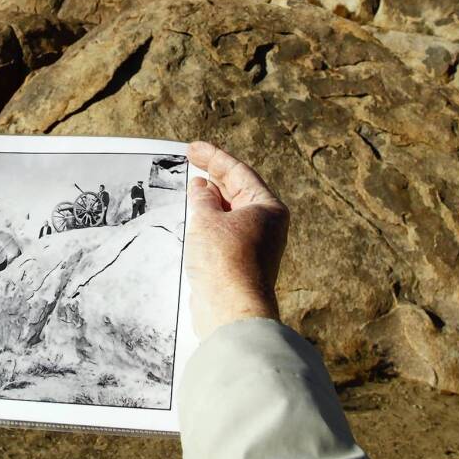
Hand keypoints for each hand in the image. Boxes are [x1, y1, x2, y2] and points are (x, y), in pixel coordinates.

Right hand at [185, 142, 288, 339]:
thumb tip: (202, 186)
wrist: (231, 310)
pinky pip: (226, 230)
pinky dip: (211, 219)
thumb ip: (202, 197)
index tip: (193, 148)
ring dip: (211, 198)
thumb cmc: (224, 261)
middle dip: (214, 175)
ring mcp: (257, 243)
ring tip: (192, 184)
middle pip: (238, 190)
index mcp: (267, 207)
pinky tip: (196, 215)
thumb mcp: (206, 219)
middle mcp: (267, 223)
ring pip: (231, 211)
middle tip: (191, 160)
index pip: (239, 172)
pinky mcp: (243, 261)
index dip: (214, 157)